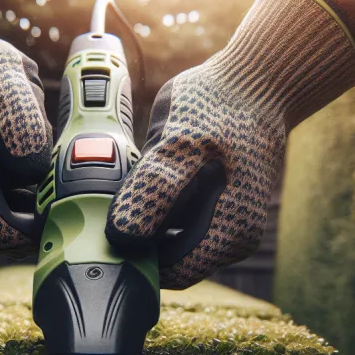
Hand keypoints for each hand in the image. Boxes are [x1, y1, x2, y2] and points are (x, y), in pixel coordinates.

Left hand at [107, 0, 354, 287]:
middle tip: (105, 202)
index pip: (170, 274)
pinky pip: (172, 218)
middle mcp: (230, 238)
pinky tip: (141, 175)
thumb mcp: (180, 145)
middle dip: (136, 237)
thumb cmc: (221, 107)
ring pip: (167, 239)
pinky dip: (153, 202)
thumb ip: (152, 191)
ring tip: (123, 184)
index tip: (101, 232)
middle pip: (168, 260)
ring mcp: (222, 222)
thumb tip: (122, 236)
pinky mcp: (210, 206)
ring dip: (142, 219)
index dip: (134, 258)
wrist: (253, 80)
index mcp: (229, 234)